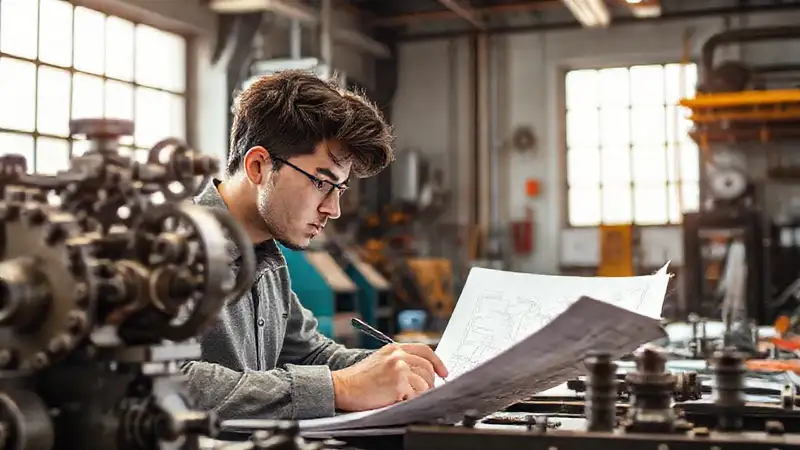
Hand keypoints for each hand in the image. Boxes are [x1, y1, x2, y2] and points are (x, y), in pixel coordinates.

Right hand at [331, 343, 448, 411]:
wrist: (343, 386)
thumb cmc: (360, 378)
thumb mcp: (380, 360)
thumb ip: (400, 360)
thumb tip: (422, 371)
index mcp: (395, 348)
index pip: (425, 350)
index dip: (437, 362)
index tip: (443, 372)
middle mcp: (398, 356)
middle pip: (428, 368)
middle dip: (430, 382)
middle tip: (425, 391)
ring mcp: (399, 369)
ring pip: (424, 384)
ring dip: (418, 393)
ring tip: (405, 396)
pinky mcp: (398, 384)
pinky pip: (415, 395)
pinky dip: (410, 400)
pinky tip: (398, 399)